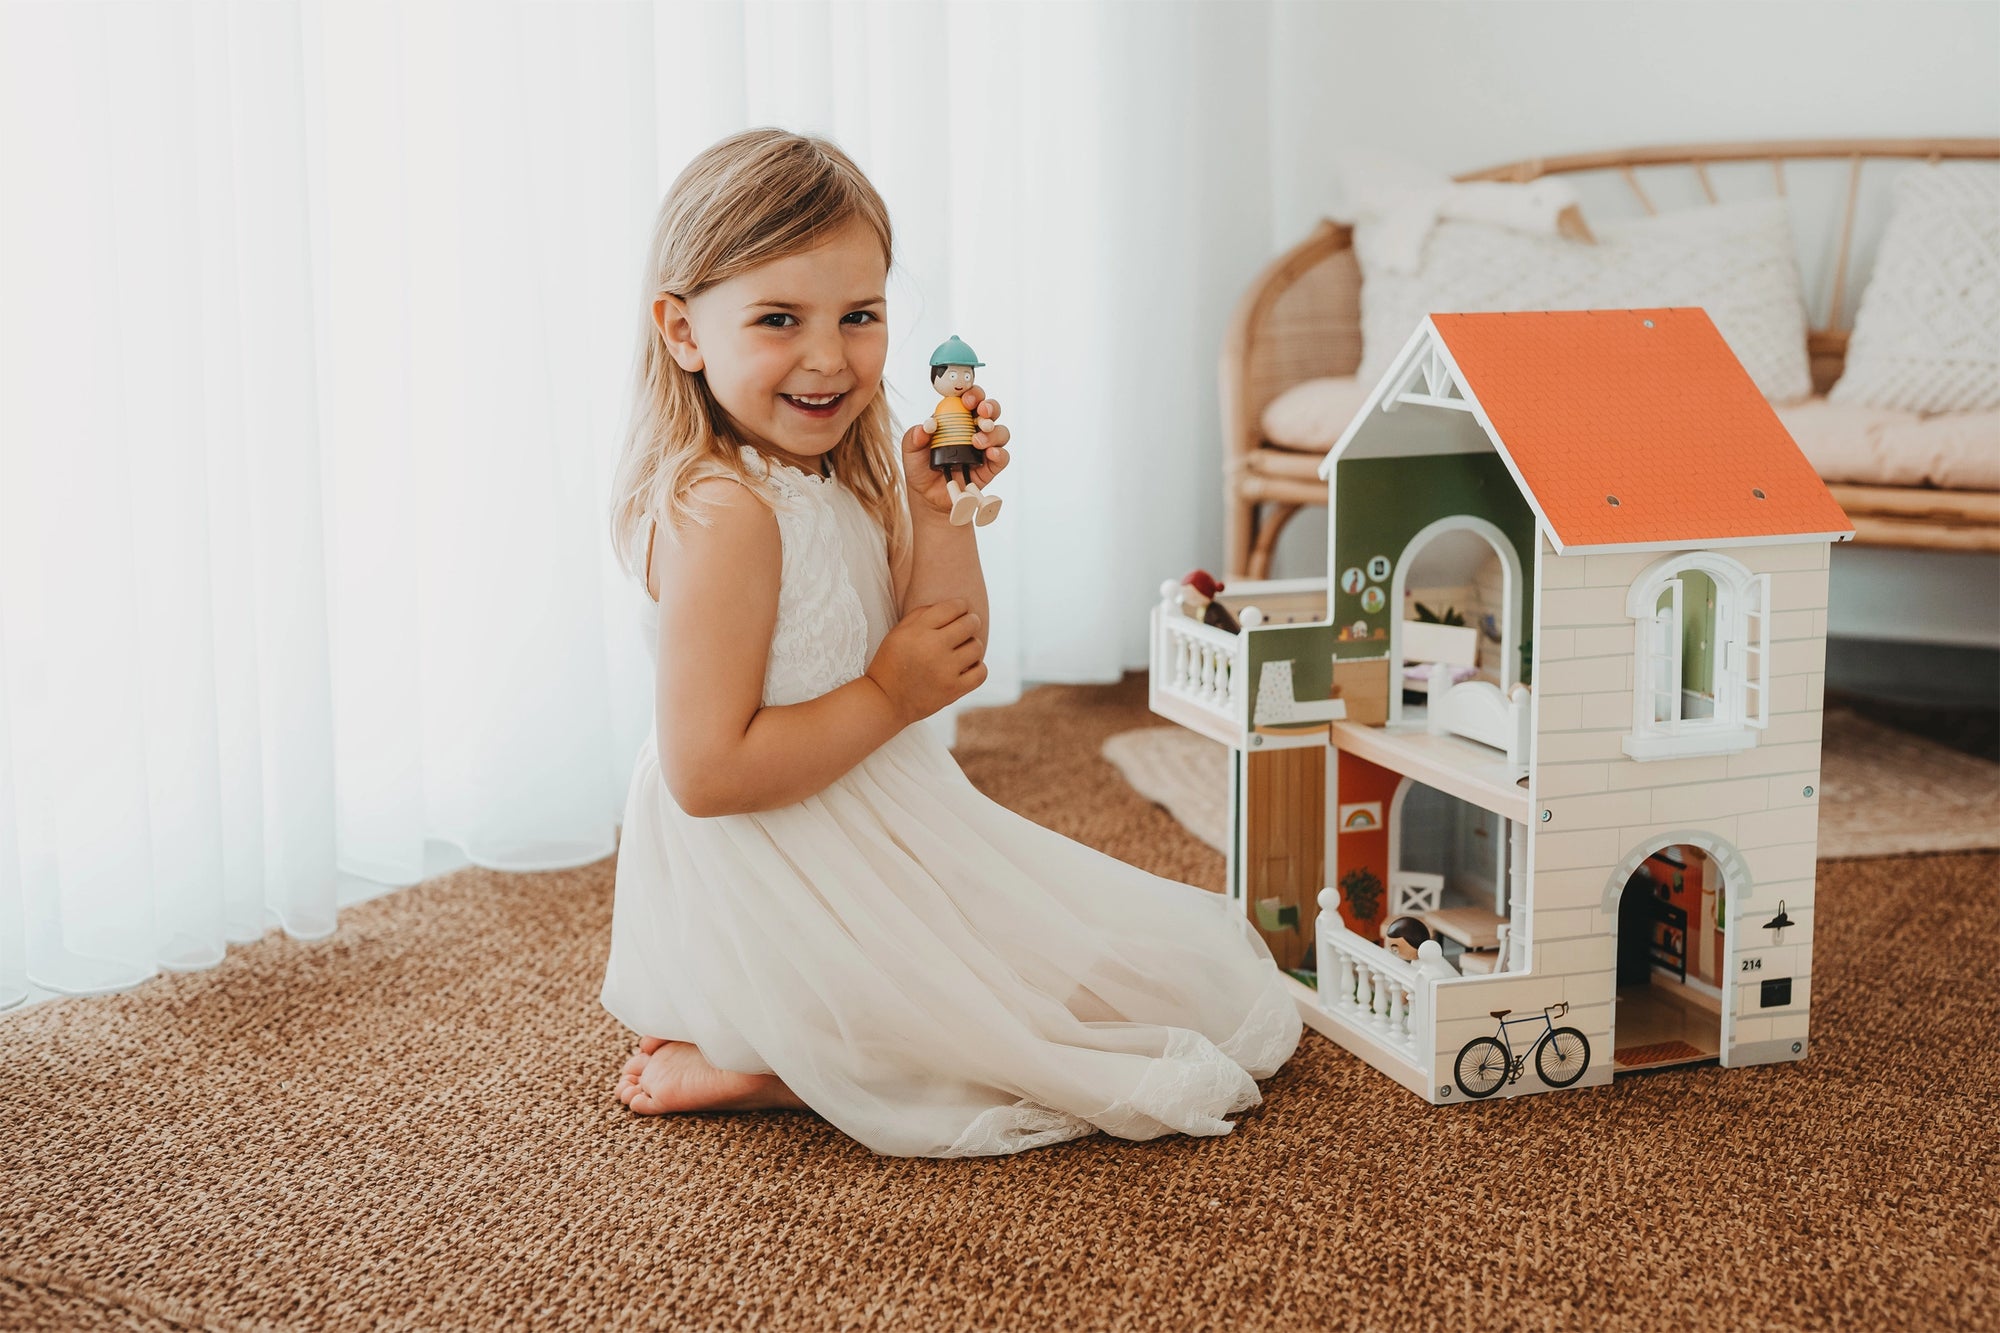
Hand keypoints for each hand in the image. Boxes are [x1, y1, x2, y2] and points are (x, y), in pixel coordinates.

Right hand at [864, 597, 986, 724]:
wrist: (884, 701)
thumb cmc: (891, 663)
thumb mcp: (898, 633)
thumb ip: (921, 614)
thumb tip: (953, 606)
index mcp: (917, 631)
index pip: (952, 607)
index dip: (960, 606)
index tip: (960, 610)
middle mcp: (932, 648)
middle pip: (969, 624)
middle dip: (971, 621)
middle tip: (967, 626)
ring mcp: (944, 670)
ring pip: (976, 647)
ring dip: (972, 645)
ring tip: (963, 648)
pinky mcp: (953, 690)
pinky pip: (981, 672)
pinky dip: (977, 667)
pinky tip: (967, 666)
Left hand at [901, 385, 1011, 519]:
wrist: (927, 497)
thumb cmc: (920, 469)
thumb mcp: (911, 450)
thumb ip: (914, 436)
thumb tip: (928, 424)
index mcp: (956, 419)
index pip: (970, 399)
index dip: (972, 394)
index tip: (966, 400)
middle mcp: (973, 430)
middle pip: (991, 410)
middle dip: (989, 407)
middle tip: (980, 412)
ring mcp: (984, 448)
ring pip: (1000, 432)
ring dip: (992, 432)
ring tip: (977, 441)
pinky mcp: (990, 467)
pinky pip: (1002, 457)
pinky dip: (999, 453)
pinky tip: (990, 453)